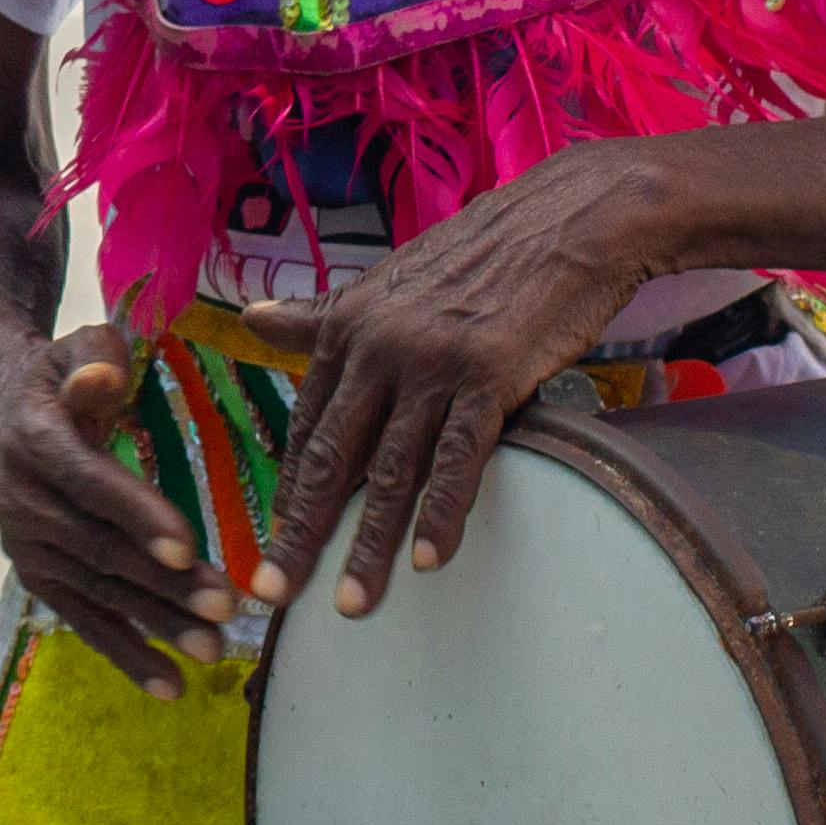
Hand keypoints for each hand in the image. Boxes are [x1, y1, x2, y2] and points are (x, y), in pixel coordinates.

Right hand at [0, 324, 227, 696]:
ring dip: (154, 624)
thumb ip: (94, 356)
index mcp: (35, 441)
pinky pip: (83, 621)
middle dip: (164, 583)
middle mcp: (23, 501)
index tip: (188, 548)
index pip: (90, 482)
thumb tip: (104, 377)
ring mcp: (28, 546)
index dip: (137, 515)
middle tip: (225, 606)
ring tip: (212, 648)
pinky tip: (170, 686)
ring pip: (97, 592)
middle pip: (100, 548)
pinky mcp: (39, 576)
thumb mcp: (73, 348)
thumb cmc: (59, 378)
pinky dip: (126, 655)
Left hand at [241, 141, 674, 618]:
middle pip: (332, 456)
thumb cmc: (482, 255)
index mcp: (348, 325)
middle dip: (300, 532)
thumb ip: (325, 313)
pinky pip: (458, 455)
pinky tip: (430, 560)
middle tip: (273, 593)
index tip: (272, 545)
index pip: (308, 426)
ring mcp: (431, 359)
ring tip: (353, 605)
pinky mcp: (488, 372)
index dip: (290, 491)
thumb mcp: (391, 281)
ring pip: (391, 468)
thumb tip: (256, 318)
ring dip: (369, 544)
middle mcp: (377, 343)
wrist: (569, 219)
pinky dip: (443, 512)